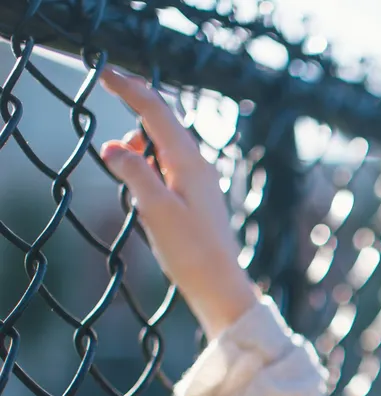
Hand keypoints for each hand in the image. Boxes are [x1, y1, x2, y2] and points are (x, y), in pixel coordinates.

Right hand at [99, 69, 259, 340]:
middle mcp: (198, 166)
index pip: (157, 112)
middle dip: (137, 106)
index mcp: (188, 163)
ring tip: (127, 170)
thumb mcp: (156, 211)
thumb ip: (135, 174)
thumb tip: (114, 146)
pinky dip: (151, 162)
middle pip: (164, 122)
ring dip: (141, 143)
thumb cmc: (191, 252)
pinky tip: (144, 186)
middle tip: (113, 100)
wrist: (220, 286)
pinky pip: (170, 164)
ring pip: (166, 144)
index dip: (131, 89)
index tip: (107, 72)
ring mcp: (200, 181)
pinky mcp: (197, 196)